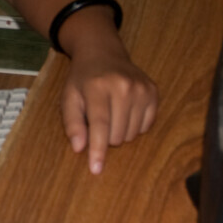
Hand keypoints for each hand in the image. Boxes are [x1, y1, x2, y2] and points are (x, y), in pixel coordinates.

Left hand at [58, 12, 158, 173]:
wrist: (102, 53)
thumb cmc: (83, 79)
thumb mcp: (69, 98)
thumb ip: (72, 123)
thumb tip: (79, 148)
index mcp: (98, 87)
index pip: (100, 126)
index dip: (98, 150)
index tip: (96, 169)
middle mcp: (123, 86)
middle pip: (117, 134)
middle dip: (105, 137)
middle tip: (98, 120)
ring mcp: (141, 88)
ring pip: (132, 134)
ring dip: (119, 132)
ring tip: (111, 113)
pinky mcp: (153, 92)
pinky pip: (146, 127)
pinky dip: (134, 126)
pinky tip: (125, 111)